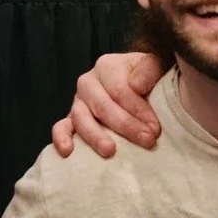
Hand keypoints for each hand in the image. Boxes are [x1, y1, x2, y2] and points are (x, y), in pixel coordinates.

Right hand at [49, 52, 165, 158]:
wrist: (137, 85)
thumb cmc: (146, 79)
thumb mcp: (154, 67)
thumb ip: (149, 70)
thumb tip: (137, 86)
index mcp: (106, 66)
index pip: (120, 90)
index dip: (139, 110)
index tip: (155, 129)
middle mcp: (88, 82)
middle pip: (103, 106)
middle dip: (126, 125)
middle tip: (146, 141)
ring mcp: (77, 102)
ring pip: (81, 118)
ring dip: (96, 136)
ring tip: (110, 151)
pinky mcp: (71, 120)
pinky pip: (61, 127)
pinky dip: (61, 138)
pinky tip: (67, 151)